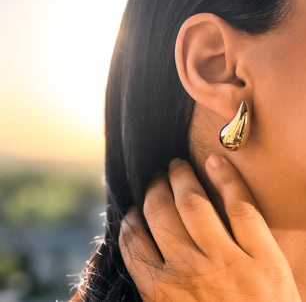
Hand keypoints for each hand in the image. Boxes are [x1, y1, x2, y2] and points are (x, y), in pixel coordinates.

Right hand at [119, 154, 300, 301]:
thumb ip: (151, 286)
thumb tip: (134, 253)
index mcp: (161, 291)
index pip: (134, 240)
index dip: (131, 218)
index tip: (135, 209)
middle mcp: (188, 270)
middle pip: (161, 212)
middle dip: (154, 189)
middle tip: (156, 178)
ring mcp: (226, 260)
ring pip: (192, 202)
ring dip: (180, 177)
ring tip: (176, 166)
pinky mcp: (262, 256)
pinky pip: (240, 207)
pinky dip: (226, 178)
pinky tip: (214, 161)